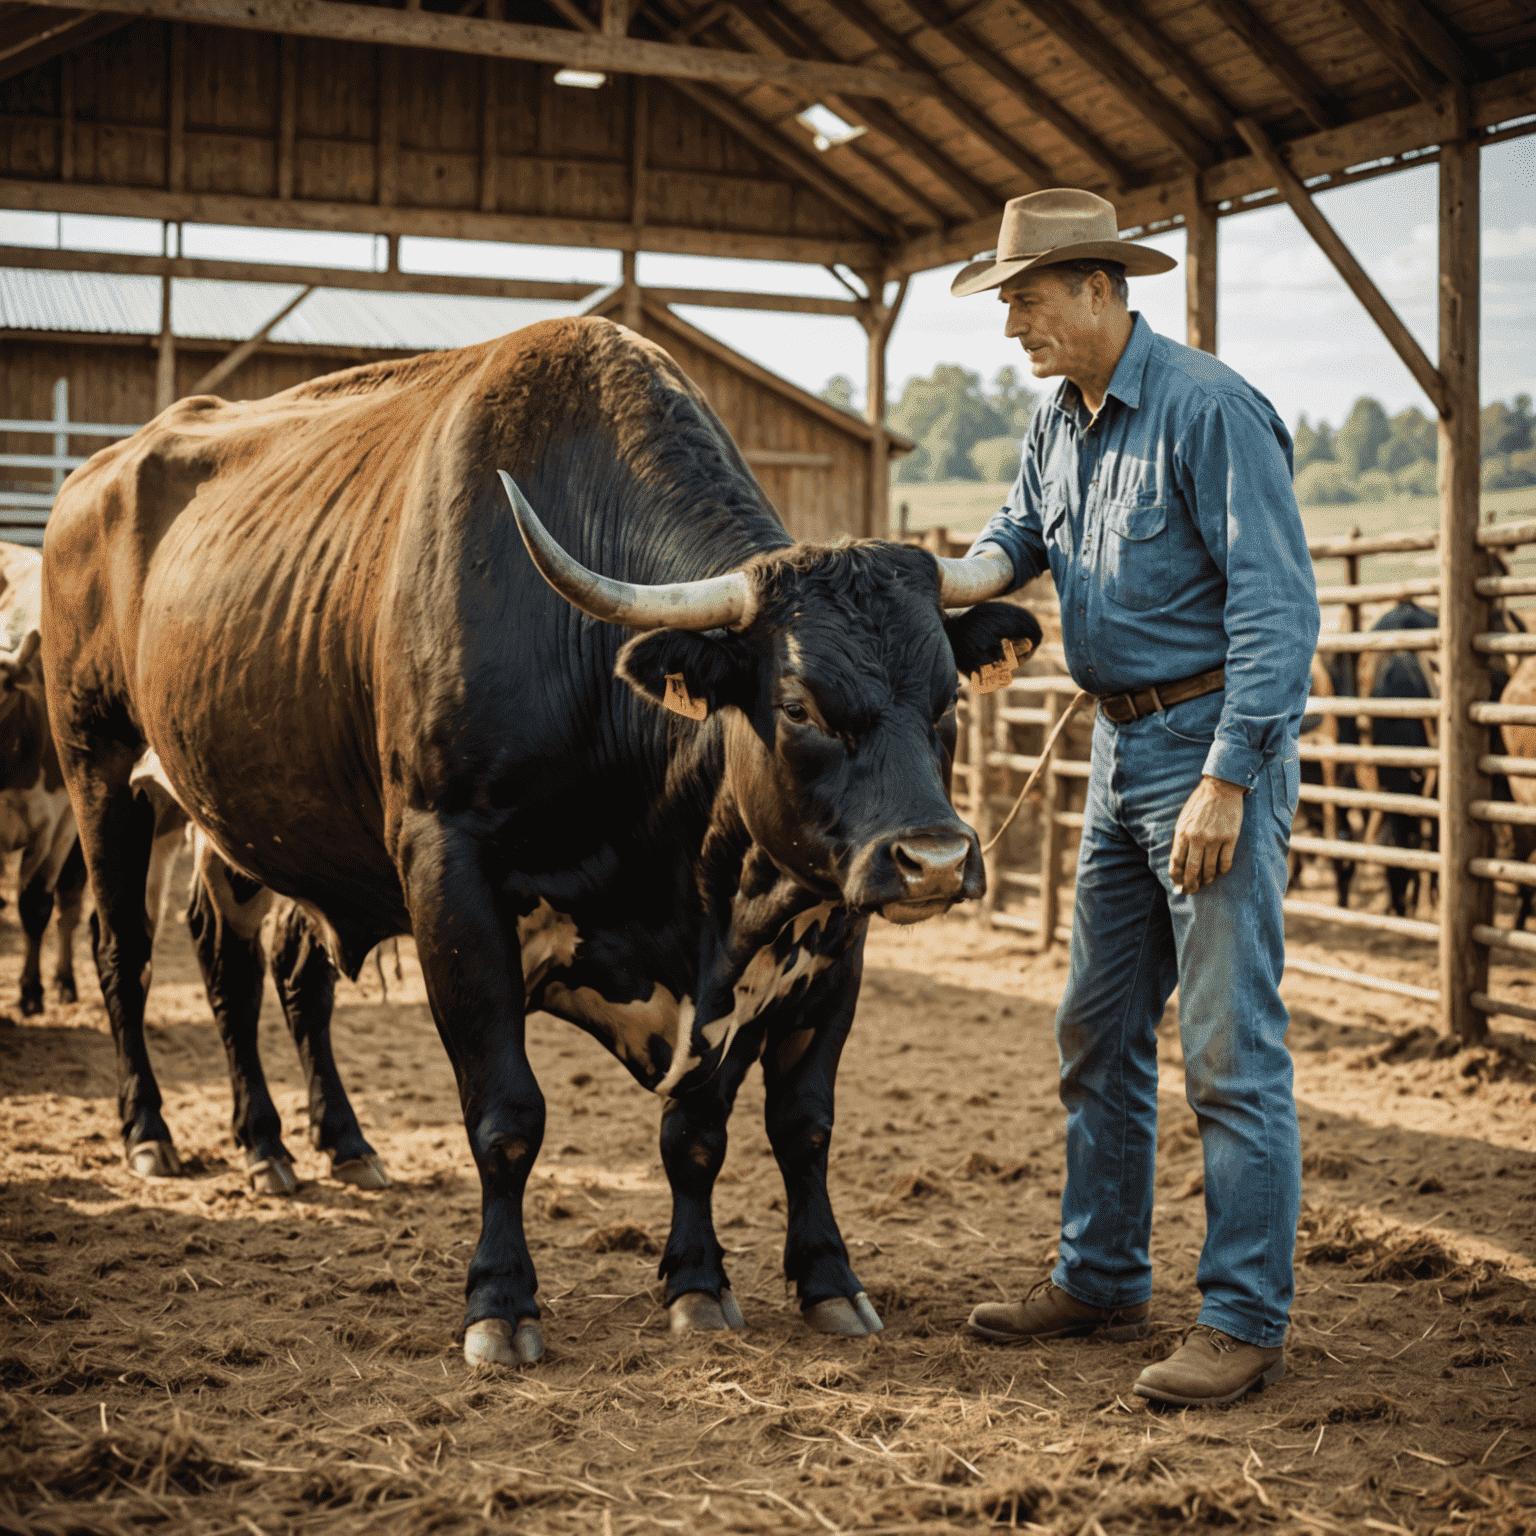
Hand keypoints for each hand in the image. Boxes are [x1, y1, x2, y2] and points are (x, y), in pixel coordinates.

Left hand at [1168, 775, 1245, 894]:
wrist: (1220, 787)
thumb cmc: (1199, 803)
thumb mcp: (1183, 819)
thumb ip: (1181, 839)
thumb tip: (1179, 862)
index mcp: (1182, 832)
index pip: (1176, 862)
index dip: (1176, 877)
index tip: (1177, 886)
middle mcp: (1198, 838)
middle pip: (1192, 870)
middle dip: (1190, 885)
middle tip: (1190, 892)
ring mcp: (1215, 839)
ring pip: (1209, 869)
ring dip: (1207, 879)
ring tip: (1205, 882)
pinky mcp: (1231, 838)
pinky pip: (1225, 862)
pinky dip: (1221, 871)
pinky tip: (1219, 871)